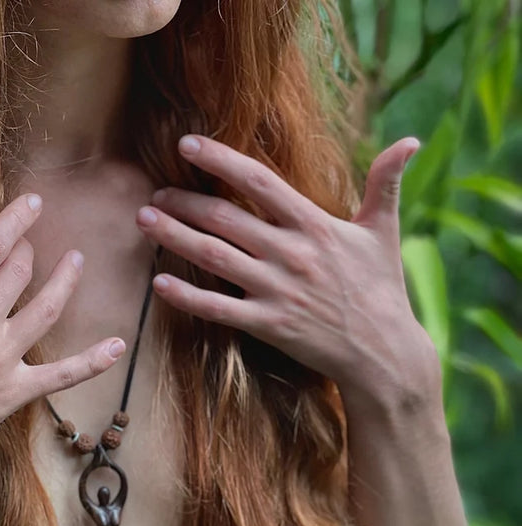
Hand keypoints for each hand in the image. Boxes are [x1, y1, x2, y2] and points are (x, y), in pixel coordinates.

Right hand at [0, 193, 125, 518]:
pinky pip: (62, 375)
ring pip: (46, 310)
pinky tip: (117, 346)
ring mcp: (3, 360)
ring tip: (78, 261)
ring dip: (65, 283)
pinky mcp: (13, 393)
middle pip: (18, 273)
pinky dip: (92, 361)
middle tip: (32, 236)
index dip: (13, 220)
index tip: (31, 201)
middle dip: (28, 248)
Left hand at [136, 135, 431, 391]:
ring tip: (144, 221)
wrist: (384, 354)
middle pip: (225, 219)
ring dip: (174, 237)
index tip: (187, 144)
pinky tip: (159, 283)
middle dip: (184, 202)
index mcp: (314, 225)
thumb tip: (411, 141)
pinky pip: (218, 309)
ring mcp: (277, 291)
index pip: (259, 182)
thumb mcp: (384, 232)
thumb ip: (386, 185)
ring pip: (214, 257)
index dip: (220, 160)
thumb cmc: (381, 289)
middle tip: (153, 193)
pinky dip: (186, 296)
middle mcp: (291, 254)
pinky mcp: (268, 325)